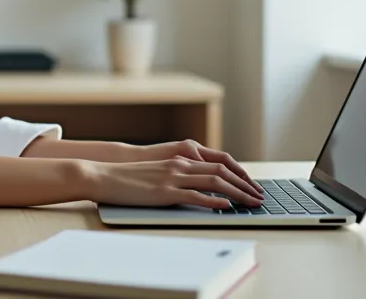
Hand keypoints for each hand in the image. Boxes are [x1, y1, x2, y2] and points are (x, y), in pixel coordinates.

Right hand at [130, 140, 262, 197]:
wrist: (105, 175)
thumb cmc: (130, 177)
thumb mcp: (159, 171)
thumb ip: (178, 175)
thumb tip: (197, 187)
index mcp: (181, 159)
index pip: (219, 163)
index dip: (240, 174)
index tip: (252, 186)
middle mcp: (181, 165)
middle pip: (222, 172)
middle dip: (245, 185)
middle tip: (259, 197)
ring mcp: (173, 177)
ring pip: (214, 182)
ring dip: (237, 193)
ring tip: (251, 203)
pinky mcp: (165, 192)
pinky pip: (195, 195)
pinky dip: (214, 201)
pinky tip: (226, 206)